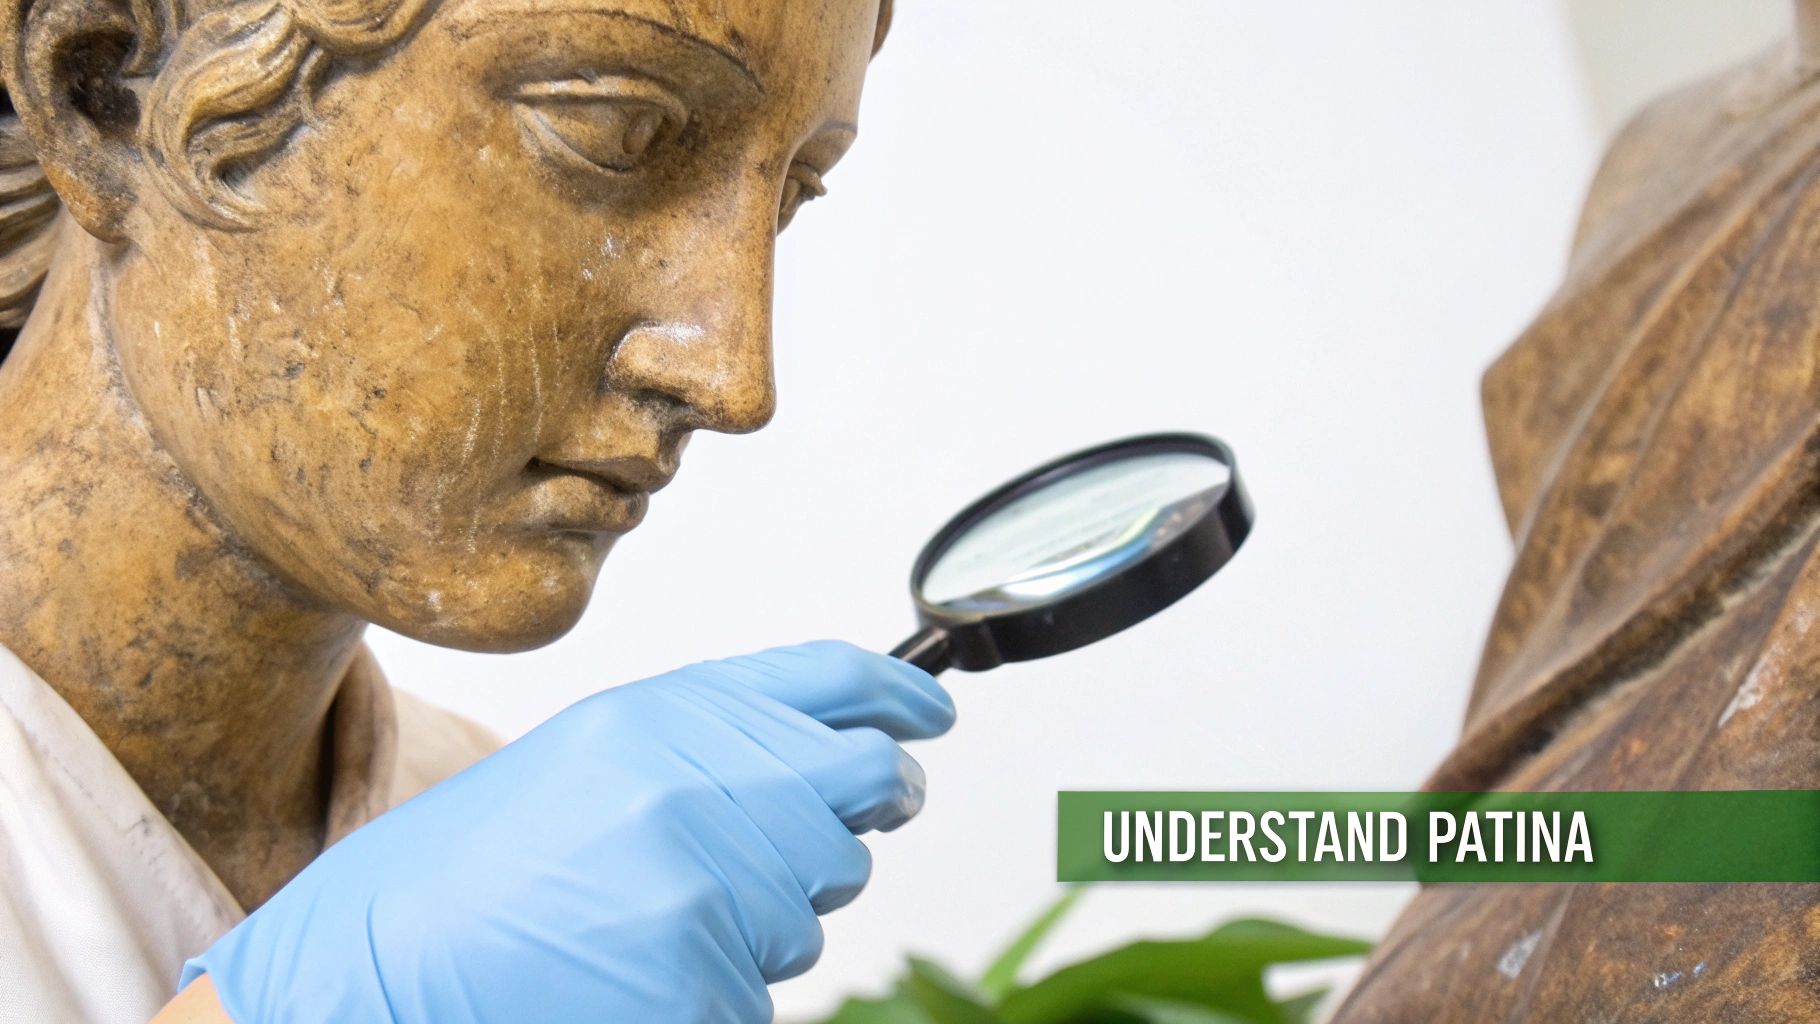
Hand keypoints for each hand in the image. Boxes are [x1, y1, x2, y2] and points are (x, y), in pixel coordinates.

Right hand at [180, 641, 954, 1022]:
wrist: (373, 971)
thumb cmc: (473, 870)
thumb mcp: (590, 758)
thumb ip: (712, 741)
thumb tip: (836, 758)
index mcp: (663, 716)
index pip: (835, 681)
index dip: (902, 696)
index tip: (930, 714)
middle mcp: (698, 787)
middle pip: (859, 794)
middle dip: (845, 820)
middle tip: (781, 844)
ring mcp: (708, 890)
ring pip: (818, 903)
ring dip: (766, 915)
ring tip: (648, 914)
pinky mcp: (705, 983)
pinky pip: (766, 987)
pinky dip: (720, 986)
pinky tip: (637, 969)